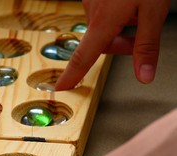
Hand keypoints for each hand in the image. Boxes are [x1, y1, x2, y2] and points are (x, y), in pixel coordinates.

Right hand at [55, 0, 170, 90]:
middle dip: (120, 44)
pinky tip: (131, 1)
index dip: (72, 75)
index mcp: (104, 21)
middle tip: (141, 37)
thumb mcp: (154, 11)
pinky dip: (117, 12)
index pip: (84, 57)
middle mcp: (93, 10)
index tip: (61, 87)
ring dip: (121, 26)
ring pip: (104, 25)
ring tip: (141, 12)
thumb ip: (147, 46)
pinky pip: (103, 10)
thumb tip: (144, 75)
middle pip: (100, 41)